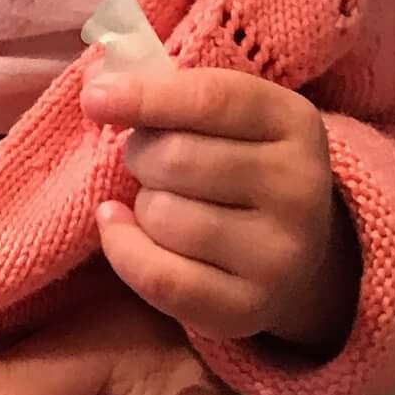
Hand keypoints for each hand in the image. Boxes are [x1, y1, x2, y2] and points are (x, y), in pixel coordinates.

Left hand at [81, 69, 358, 353]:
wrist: (290, 249)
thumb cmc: (238, 161)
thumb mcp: (226, 115)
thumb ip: (168, 90)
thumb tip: (98, 85)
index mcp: (294, 122)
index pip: (210, 99)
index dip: (145, 96)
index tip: (95, 99)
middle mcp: (300, 189)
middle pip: (177, 158)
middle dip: (141, 154)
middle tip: (148, 160)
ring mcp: (280, 255)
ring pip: (163, 215)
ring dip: (142, 204)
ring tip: (164, 200)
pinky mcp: (248, 309)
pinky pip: (157, 276)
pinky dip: (122, 247)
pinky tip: (118, 225)